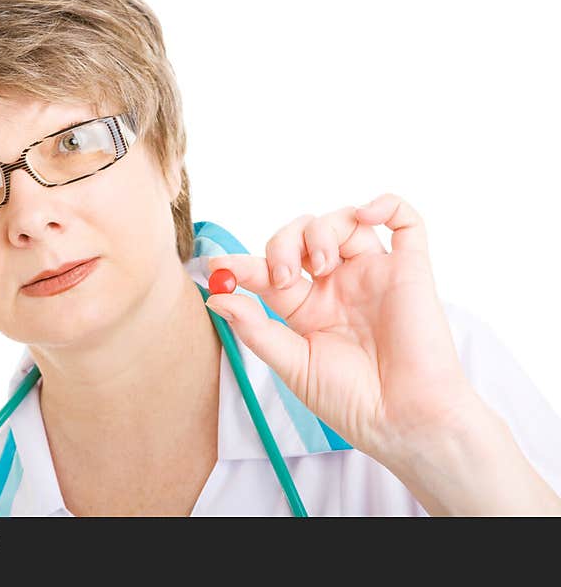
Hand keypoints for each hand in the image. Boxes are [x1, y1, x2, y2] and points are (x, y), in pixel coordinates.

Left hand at [205, 193, 481, 463]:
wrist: (403, 421)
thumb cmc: (351, 401)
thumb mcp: (292, 365)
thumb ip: (255, 328)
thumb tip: (215, 298)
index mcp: (308, 307)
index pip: (269, 270)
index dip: (242, 265)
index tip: (219, 267)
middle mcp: (339, 285)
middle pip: (302, 235)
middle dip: (284, 244)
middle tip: (284, 275)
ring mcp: (373, 274)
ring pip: (344, 221)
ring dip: (322, 230)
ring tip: (322, 264)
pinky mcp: (410, 270)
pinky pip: (405, 220)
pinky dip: (385, 204)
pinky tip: (364, 215)